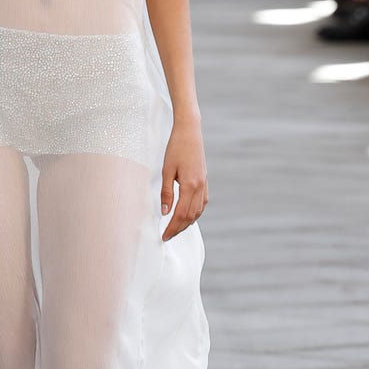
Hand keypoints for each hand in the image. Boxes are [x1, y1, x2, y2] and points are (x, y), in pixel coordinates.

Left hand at [161, 119, 207, 240]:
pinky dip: (195, 213)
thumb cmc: (176, 148)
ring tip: (175, 229)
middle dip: (179, 228)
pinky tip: (188, 216)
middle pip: (190, 216)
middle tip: (167, 236)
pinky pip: (202, 203)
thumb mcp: (166, 170)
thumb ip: (166, 192)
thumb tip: (165, 212)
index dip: (172, 228)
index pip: (181, 214)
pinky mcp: (204, 180)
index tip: (164, 236)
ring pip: (198, 211)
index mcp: (190, 185)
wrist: (190, 132)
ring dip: (187, 222)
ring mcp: (204, 184)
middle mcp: (200, 187)